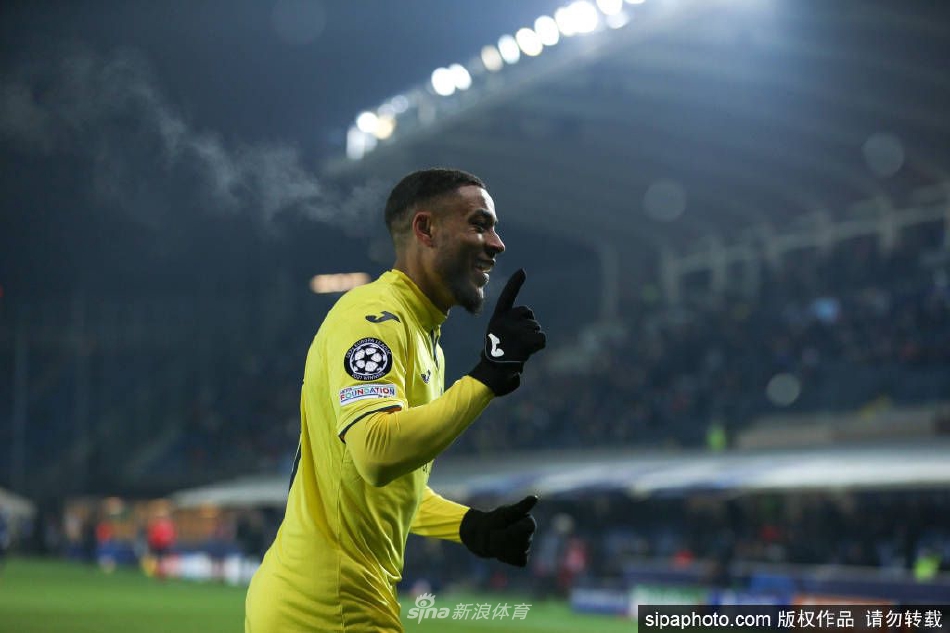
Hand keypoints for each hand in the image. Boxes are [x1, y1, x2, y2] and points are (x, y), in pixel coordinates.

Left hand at [459, 495, 537, 566]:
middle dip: (504, 538)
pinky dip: (504, 556)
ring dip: (502, 547)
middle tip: (495, 533)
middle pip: (521, 541)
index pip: (528, 528)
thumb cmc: (492, 521)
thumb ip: (519, 509)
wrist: (479, 535)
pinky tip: (499, 551)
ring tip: (495, 541)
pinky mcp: (521, 559)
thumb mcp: (502, 515)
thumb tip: (534, 498)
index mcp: (528, 521)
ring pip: (517, 551)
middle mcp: (530, 535)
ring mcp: (526, 548)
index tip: (503, 525)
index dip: (512, 529)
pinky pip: (515, 560)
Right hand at [468, 269, 545, 395]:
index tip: (523, 271)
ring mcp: (516, 329)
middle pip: (529, 315)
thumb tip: (519, 347)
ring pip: (537, 329)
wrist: (490, 375)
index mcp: (497, 319)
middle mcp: (506, 320)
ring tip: (518, 352)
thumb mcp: (495, 342)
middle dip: (529, 326)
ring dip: (532, 341)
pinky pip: (542, 339)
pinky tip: (526, 355)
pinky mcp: (527, 339)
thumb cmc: (492, 364)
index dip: (515, 284)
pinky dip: (538, 348)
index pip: (507, 297)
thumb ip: (507, 334)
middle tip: (517, 343)